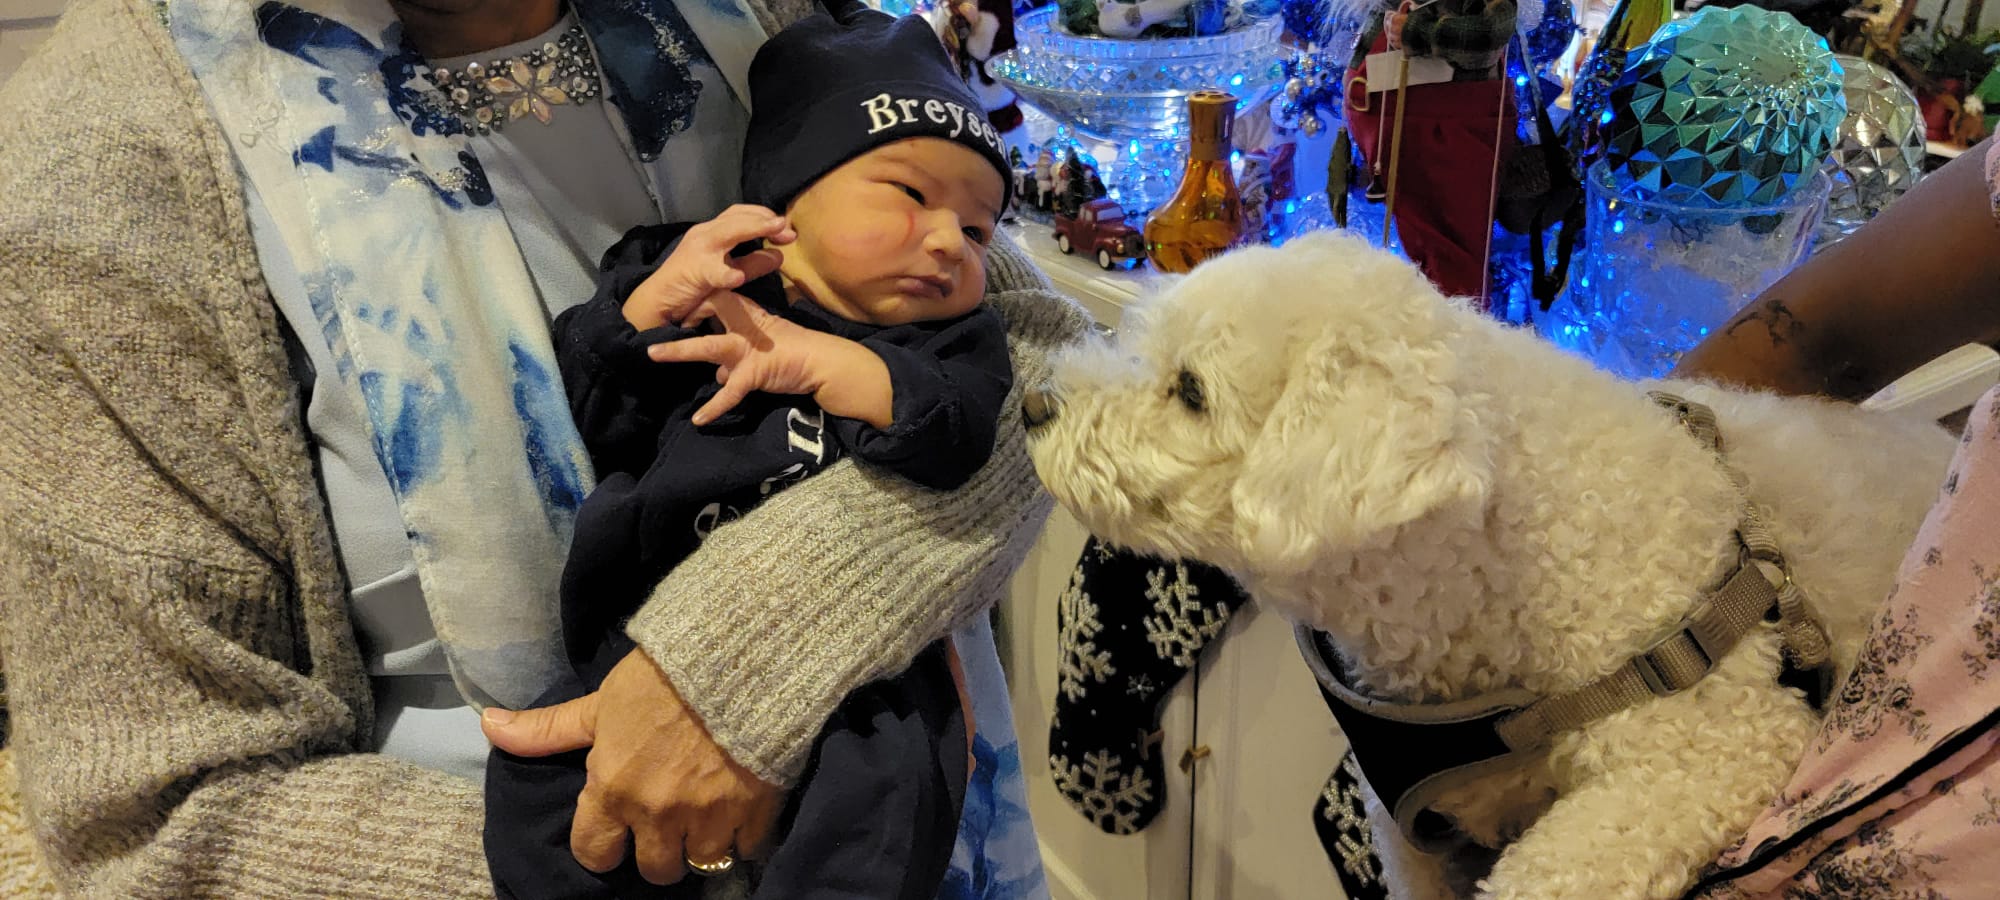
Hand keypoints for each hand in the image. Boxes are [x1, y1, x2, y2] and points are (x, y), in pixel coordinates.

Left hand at [482, 650, 781, 884]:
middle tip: (667, 824)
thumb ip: (548, 730)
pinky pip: (749, 848)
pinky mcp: (755, 813)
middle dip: (659, 852)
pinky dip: (745, 836)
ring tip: (706, 816)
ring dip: (703, 843)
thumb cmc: (662, 679)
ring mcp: (709, 819)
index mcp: (613, 793)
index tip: (617, 832)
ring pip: (702, 863)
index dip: (604, 846)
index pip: (595, 854)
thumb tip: (489, 726)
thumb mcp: (600, 704)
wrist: (738, 661)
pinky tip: (742, 810)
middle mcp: (657, 816)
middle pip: (655, 871)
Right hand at [625, 205, 794, 330]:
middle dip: (765, 220)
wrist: (658, 302)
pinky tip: (738, 276)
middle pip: (737, 217)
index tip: (785, 226)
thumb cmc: (692, 286)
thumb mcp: (728, 272)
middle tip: (788, 229)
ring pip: (727, 233)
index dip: (764, 216)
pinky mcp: (692, 271)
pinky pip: (712, 270)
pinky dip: (725, 272)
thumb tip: (780, 255)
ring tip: (776, 232)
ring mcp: (697, 250)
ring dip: (753, 229)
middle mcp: (705, 234)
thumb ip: (752, 263)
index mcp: (712, 232)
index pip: (740, 214)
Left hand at [648, 291, 890, 426]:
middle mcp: (745, 328)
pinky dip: (714, 407)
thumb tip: (717, 376)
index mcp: (748, 315)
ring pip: (708, 348)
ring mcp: (748, 350)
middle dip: (681, 315)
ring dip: (679, 351)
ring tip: (652, 355)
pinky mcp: (754, 374)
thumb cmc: (795, 350)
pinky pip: (730, 394)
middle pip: (708, 310)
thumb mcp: (763, 345)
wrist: (822, 363)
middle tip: (654, 324)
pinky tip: (699, 420)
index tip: (681, 316)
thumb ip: (736, 357)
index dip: (695, 303)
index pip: (716, 296)